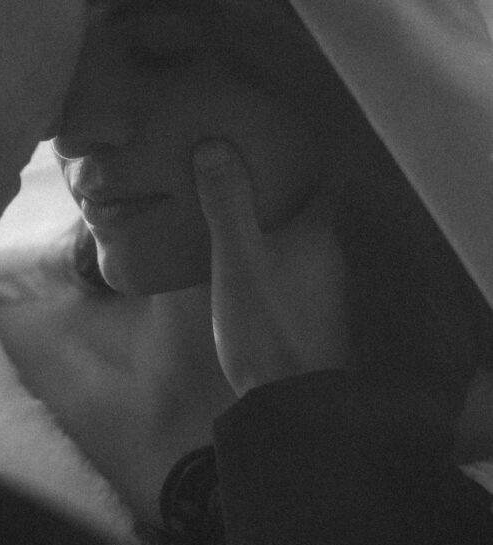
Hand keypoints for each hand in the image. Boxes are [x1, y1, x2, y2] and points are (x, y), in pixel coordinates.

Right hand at [193, 139, 348, 397]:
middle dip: (272, 188)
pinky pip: (289, 267)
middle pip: (304, 207)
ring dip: (269, 224)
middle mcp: (329, 255)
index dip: (291, 155)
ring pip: (296, 240)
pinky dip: (268, 254)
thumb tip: (214, 144)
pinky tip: (238, 261)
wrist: (289, 403)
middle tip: (232, 169)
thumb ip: (228, 203)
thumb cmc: (265, 323)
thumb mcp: (238, 258)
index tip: (258, 140)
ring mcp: (323, 288)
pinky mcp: (310, 315)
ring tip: (228, 209)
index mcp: (317, 232)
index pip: (316, 177)